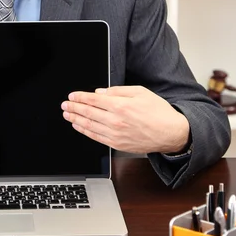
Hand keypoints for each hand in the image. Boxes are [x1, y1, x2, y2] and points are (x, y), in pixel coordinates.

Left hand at [61, 85, 189, 154]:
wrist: (171, 133)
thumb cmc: (158, 112)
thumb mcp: (140, 92)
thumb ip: (117, 91)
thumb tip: (99, 93)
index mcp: (121, 106)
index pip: (93, 100)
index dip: (80, 97)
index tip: (72, 96)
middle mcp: (115, 121)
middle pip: (88, 113)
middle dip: (73, 108)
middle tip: (64, 105)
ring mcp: (115, 134)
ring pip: (89, 126)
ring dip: (75, 119)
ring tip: (67, 114)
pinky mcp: (117, 144)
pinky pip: (96, 137)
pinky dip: (85, 131)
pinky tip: (79, 126)